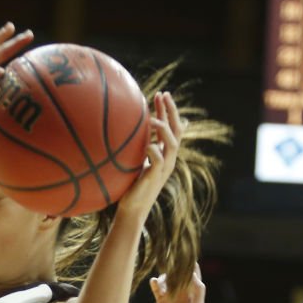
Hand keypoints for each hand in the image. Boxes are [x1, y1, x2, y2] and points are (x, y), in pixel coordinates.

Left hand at [114, 92, 181, 218]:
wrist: (131, 208)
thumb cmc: (129, 185)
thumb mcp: (132, 160)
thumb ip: (135, 147)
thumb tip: (125, 132)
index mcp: (164, 153)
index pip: (171, 127)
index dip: (168, 110)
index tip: (160, 94)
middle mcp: (168, 159)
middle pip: (177, 130)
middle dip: (171, 111)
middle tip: (164, 95)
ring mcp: (163, 168)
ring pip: (173, 143)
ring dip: (164, 128)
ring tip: (152, 118)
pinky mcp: (155, 177)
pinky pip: (159, 159)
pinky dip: (153, 149)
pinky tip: (145, 144)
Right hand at [151, 264, 206, 302]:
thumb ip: (197, 289)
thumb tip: (193, 272)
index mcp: (193, 291)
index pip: (192, 273)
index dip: (189, 264)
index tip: (185, 254)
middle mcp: (182, 292)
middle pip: (177, 274)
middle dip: (173, 267)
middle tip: (169, 261)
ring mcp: (171, 296)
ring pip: (166, 280)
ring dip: (164, 277)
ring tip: (163, 281)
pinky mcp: (161, 302)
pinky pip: (157, 290)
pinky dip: (155, 284)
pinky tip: (154, 282)